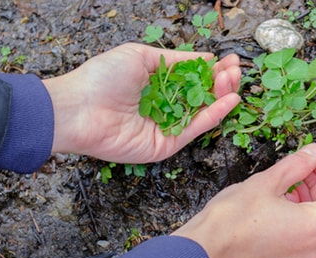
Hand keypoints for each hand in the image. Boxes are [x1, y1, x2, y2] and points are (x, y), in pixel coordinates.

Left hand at [43, 43, 240, 162]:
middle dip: (220, 82)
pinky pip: (194, 129)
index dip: (211, 69)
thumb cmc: (103, 78)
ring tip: (234, 81)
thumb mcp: (141, 56)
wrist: (79, 109)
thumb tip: (204, 56)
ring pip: (201, 112)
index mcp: (157, 84)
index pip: (192, 78)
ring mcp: (166, 126)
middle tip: (236, 70)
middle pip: (200, 95)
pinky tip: (229, 101)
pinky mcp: (166, 144)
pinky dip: (213, 116)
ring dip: (221, 96)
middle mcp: (164, 106)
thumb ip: (176, 59)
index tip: (229, 60)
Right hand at [173, 144, 315, 257]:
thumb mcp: (266, 182)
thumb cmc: (231, 220)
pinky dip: (298, 239)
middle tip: (299, 177)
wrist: (203, 255)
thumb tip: (313, 152)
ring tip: (286, 199)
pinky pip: (304, 257)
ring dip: (309, 215)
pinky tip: (278, 226)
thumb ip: (297, 165)